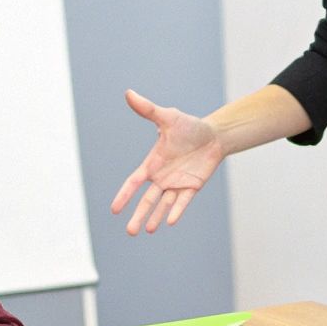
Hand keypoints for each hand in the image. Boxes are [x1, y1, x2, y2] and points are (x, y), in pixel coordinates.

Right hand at [112, 89, 225, 234]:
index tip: (114, 209)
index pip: (134, 182)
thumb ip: (148, 109)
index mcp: (153, 164)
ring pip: (163, 205)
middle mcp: (162, 177)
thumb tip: (128, 93)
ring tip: (147, 230)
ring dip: (155, 217)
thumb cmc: (188, 126)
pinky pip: (183, 201)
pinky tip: (169, 221)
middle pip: (147, 200)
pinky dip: (176, 211)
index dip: (124, 195)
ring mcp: (177, 183)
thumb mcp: (168, 117)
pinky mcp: (192, 187)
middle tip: (129, 232)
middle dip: (138, 215)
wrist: (213, 135)